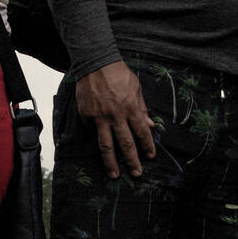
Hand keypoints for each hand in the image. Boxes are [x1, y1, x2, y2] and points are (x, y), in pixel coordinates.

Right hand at [76, 61, 155, 178]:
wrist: (95, 64)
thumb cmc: (119, 74)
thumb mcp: (136, 88)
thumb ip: (142, 108)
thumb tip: (150, 125)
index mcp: (131, 108)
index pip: (141, 132)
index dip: (147, 146)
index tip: (150, 156)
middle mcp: (116, 115)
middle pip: (125, 143)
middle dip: (132, 161)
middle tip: (136, 174)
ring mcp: (99, 117)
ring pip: (106, 145)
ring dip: (111, 162)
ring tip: (114, 174)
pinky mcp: (87, 116)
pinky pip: (92, 131)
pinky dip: (96, 138)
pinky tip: (100, 148)